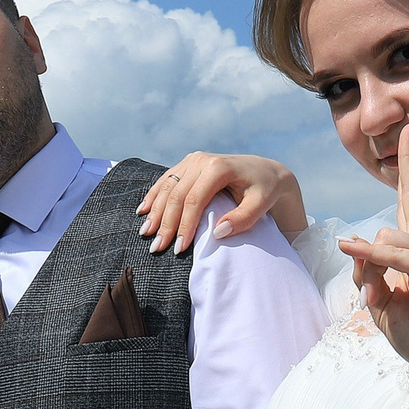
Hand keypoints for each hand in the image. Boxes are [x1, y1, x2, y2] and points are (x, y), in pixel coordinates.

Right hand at [136, 152, 304, 252]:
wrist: (265, 171)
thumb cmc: (264, 190)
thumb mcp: (261, 205)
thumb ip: (242, 219)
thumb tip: (217, 233)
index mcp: (218, 168)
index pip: (194, 200)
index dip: (184, 225)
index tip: (179, 248)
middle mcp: (202, 160)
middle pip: (176, 194)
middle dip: (165, 223)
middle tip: (157, 247)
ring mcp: (193, 160)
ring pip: (167, 186)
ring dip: (155, 211)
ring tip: (146, 234)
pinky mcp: (188, 163)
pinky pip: (166, 179)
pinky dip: (154, 195)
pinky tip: (143, 210)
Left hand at [337, 122, 408, 408]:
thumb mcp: (383, 308)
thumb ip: (370, 278)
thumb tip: (358, 247)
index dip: (406, 175)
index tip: (404, 139)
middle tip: (407, 126)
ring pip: (394, 237)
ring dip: (370, 255)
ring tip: (365, 279)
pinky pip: (401, 258)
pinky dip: (378, 257)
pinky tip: (359, 253)